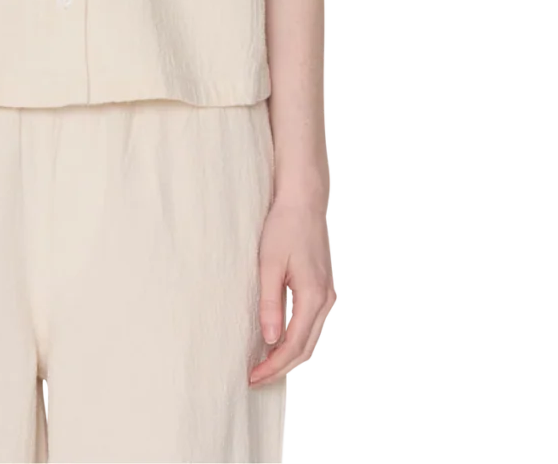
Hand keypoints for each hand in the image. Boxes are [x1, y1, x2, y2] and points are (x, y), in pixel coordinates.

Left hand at [249, 195, 337, 386]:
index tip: (253, 376)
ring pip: (311, 339)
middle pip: (305, 349)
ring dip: (289, 356)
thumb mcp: (269, 264)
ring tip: (264, 365)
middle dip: (280, 368)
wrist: (304, 201)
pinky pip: (312, 324)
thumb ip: (269, 304)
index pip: (293, 346)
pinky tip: (279, 340)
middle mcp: (325, 300)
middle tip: (255, 379)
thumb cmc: (285, 226)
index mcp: (313, 297)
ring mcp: (327, 295)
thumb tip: (269, 339)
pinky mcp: (323, 289)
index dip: (273, 366)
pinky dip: (297, 339)